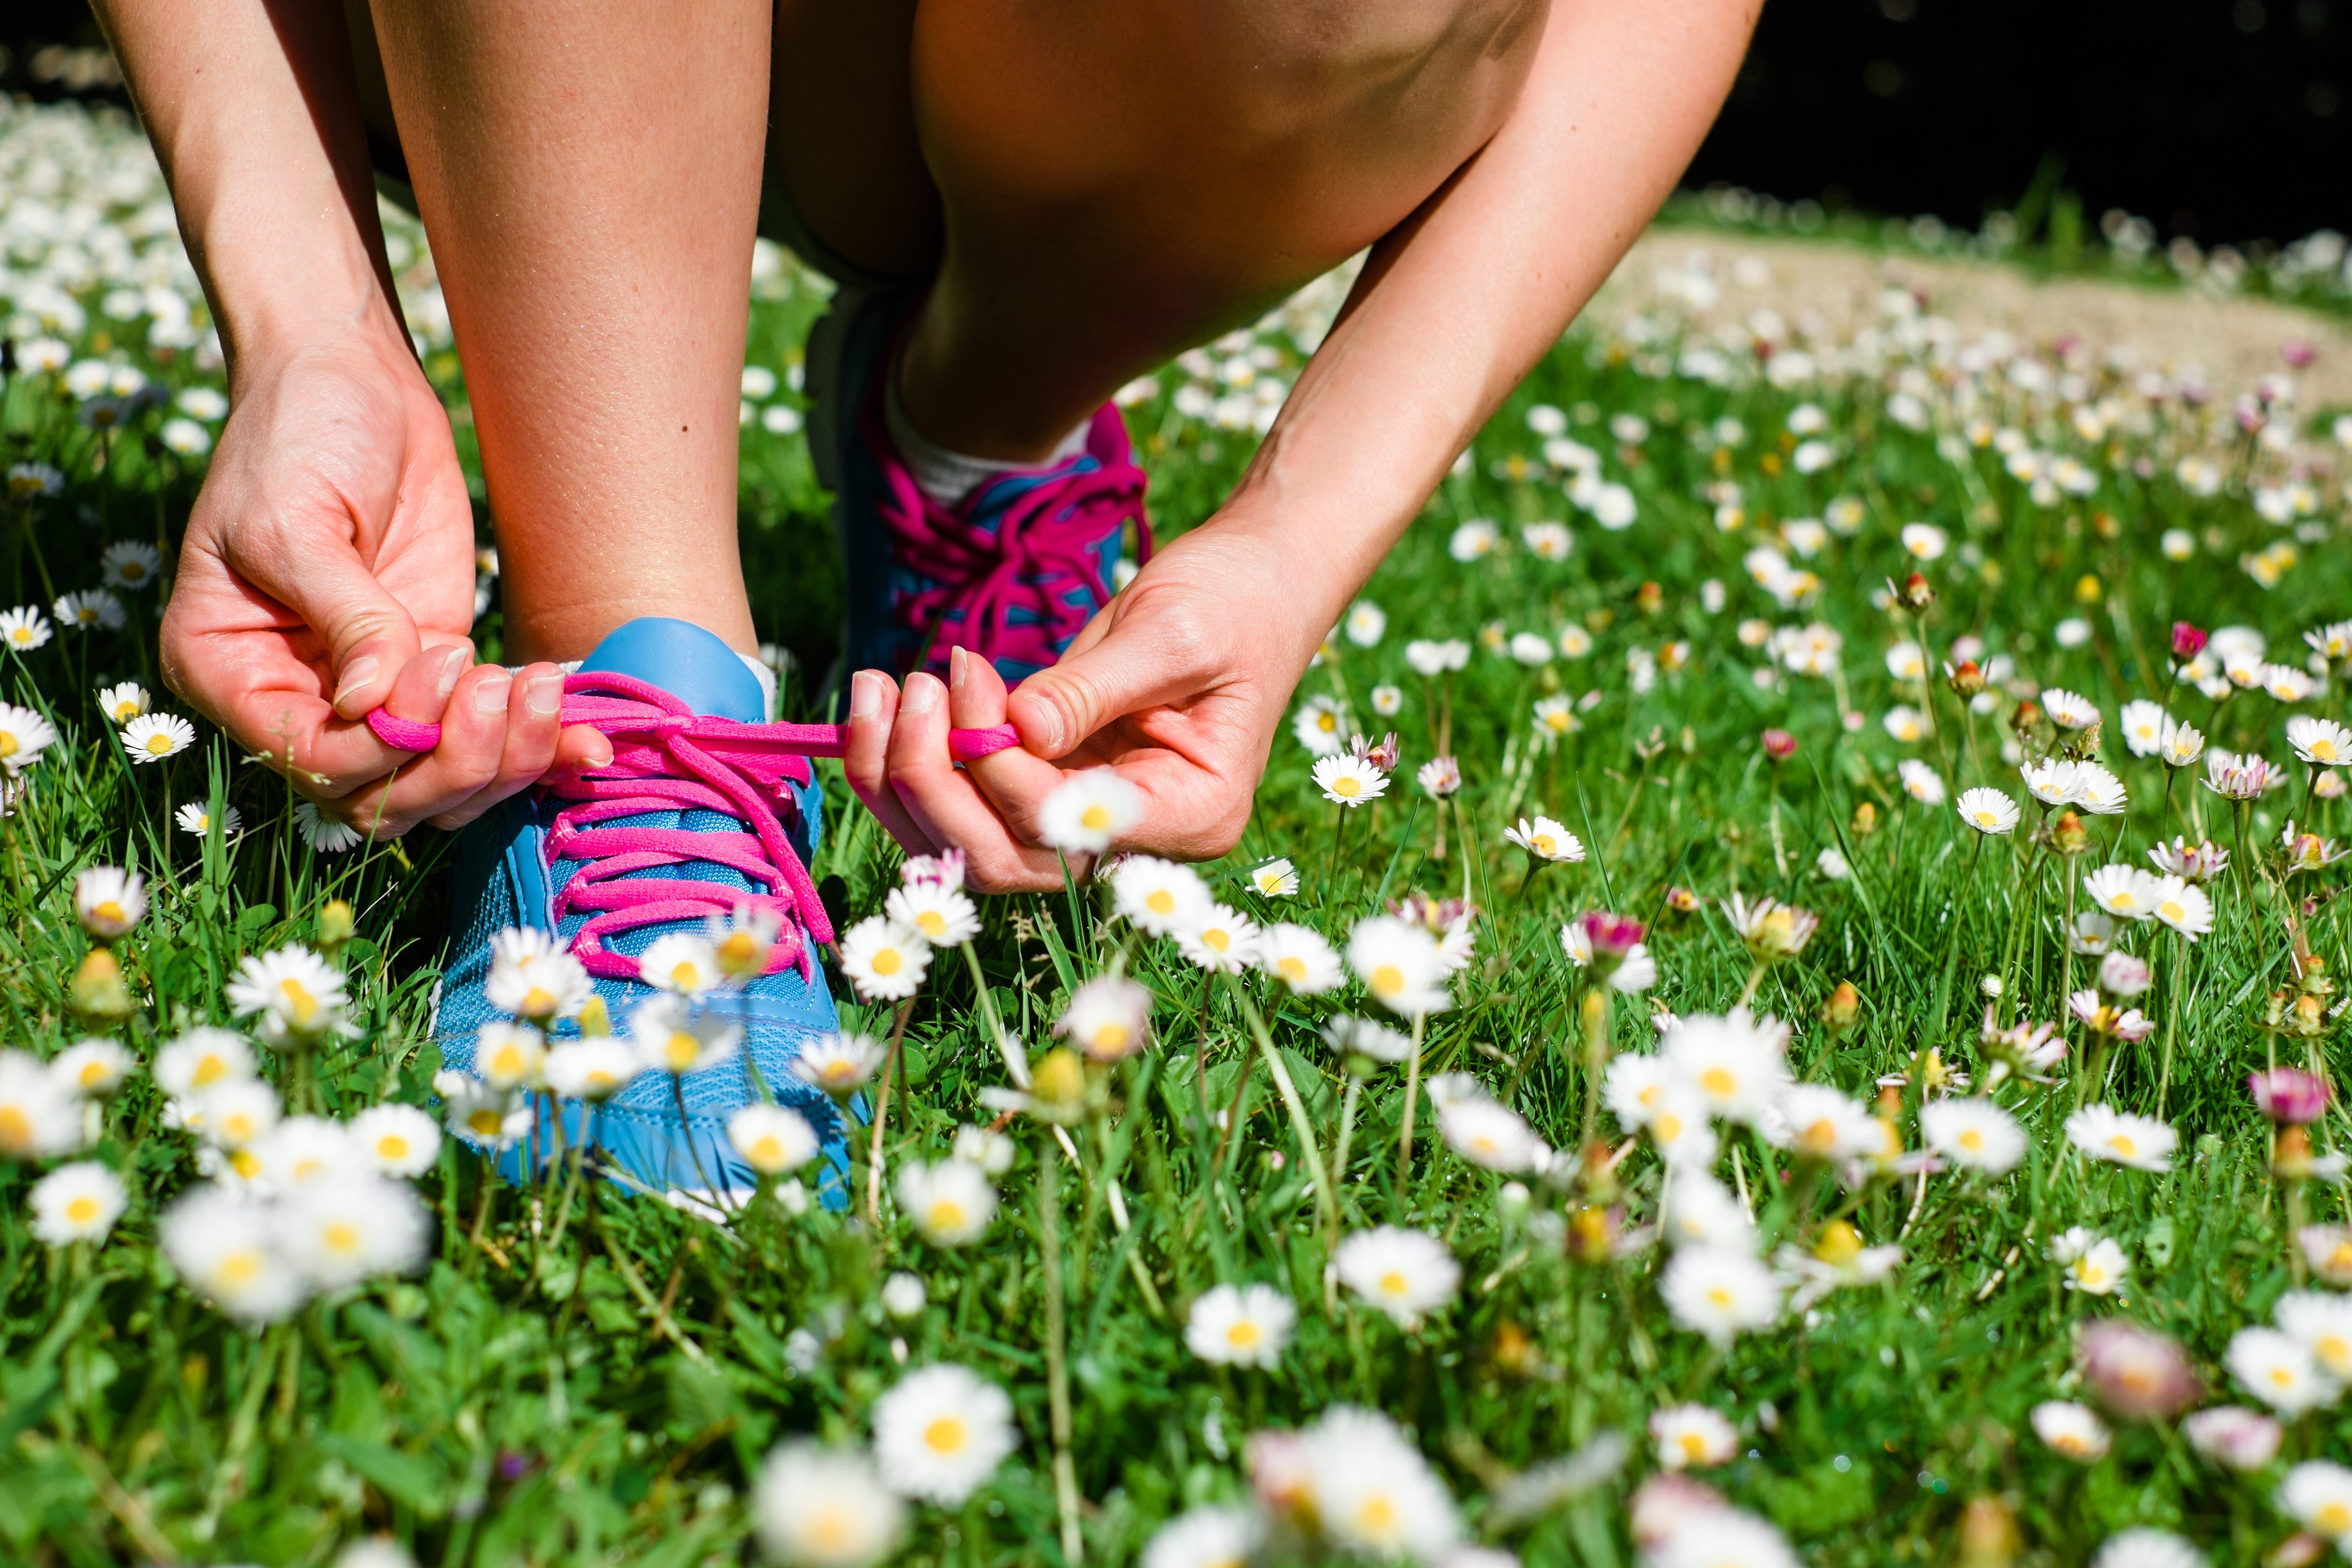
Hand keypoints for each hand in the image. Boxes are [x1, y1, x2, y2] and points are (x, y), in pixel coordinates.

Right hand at [159, 328, 606, 835]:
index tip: (437, 668)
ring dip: (507, 758)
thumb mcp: (296, 520)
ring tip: (543, 687)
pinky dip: (542, 750)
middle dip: (457, 760)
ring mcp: (375, 694)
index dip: (385, 746)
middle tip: (504, 684)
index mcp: (229, 674)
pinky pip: (488, 740)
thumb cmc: (295, 435)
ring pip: (443, 786)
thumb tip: (375, 705)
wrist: (348, 376)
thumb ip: (343, 615)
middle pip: (383, 796)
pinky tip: (591, 739)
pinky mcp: (441, 671)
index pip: (312, 761)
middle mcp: (299, 702)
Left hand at [840, 521, 1330, 890]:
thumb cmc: (1234, 601)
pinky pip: (969, 807)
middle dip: (936, 785)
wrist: (1257, 581)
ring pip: (971, 846)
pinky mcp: (1053, 788)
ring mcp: (1091, 821)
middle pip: (1007, 859)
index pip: (1068, 829)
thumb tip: (1012, 729)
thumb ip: (1091, 689)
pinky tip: (888, 703)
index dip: (999, 770)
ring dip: (906, 779)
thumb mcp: (1169, 633)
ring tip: (882, 688)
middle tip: (914, 686)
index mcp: (1192, 813)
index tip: (968, 675)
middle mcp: (1137, 840)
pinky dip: (915, 764)